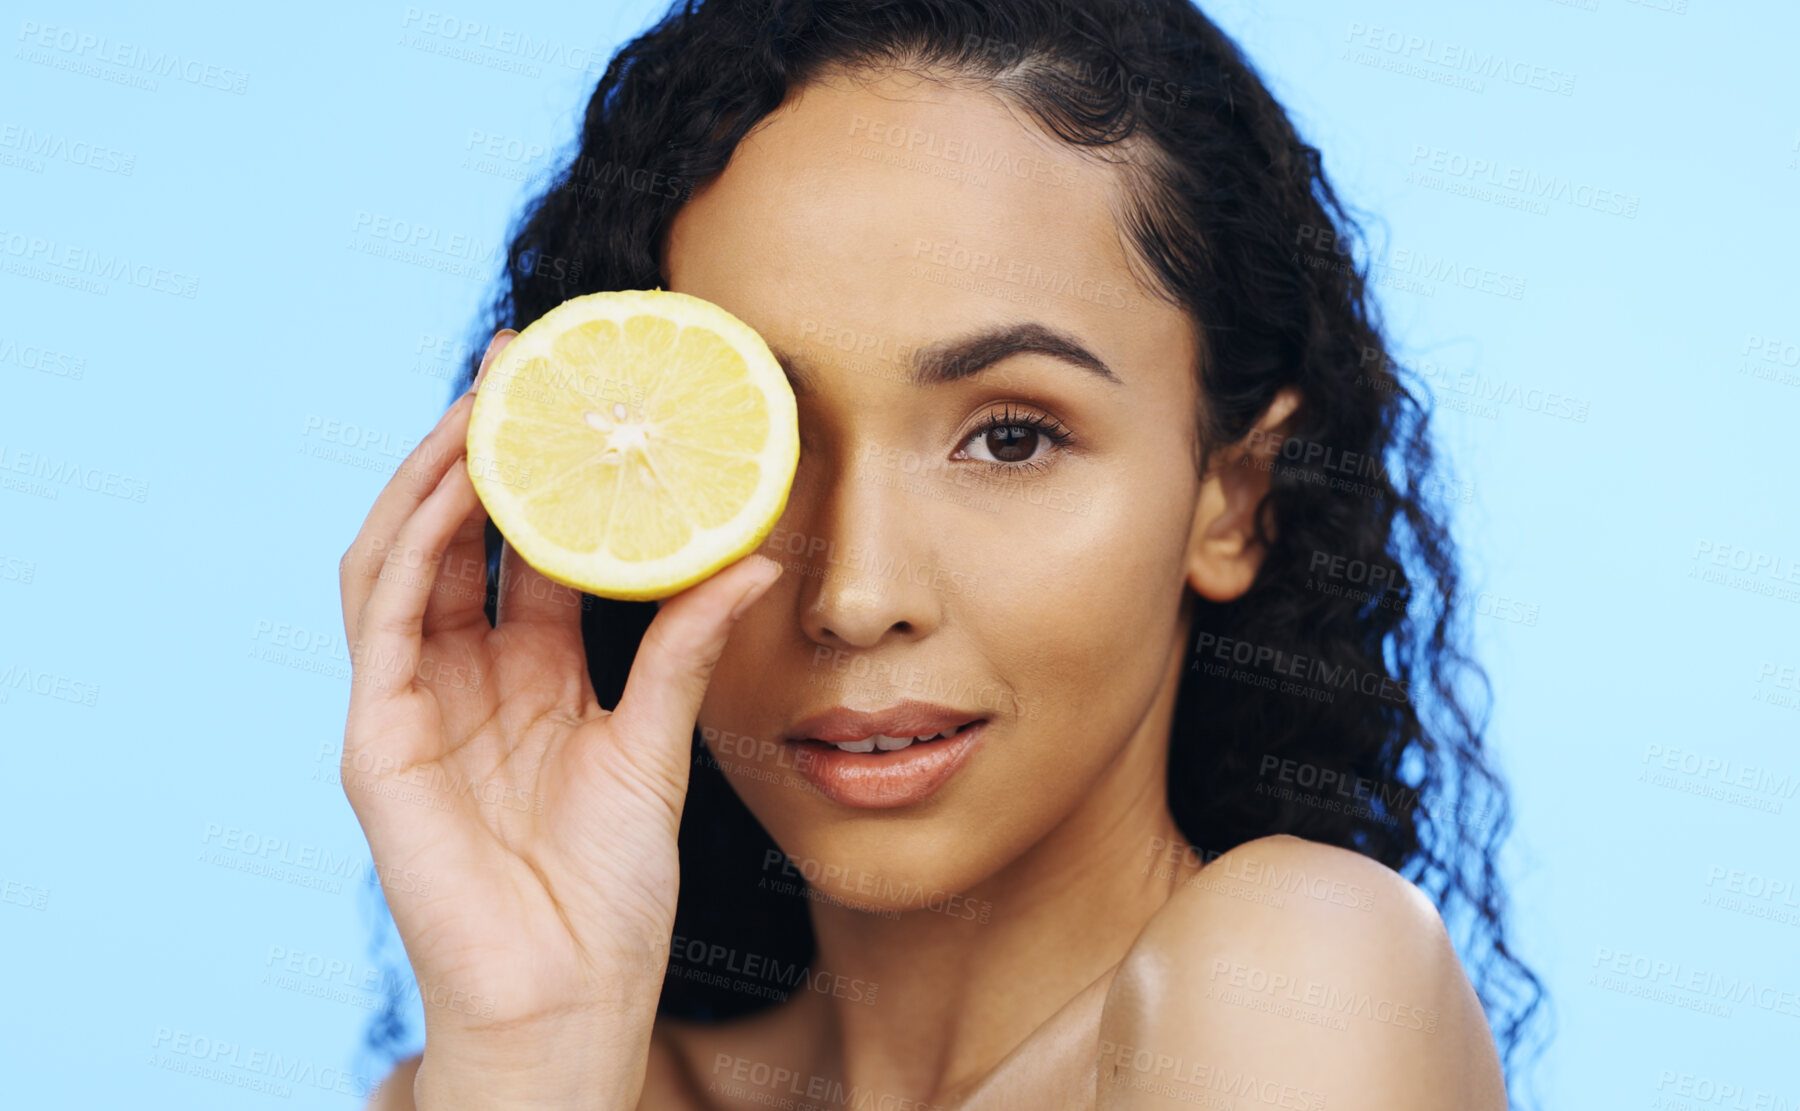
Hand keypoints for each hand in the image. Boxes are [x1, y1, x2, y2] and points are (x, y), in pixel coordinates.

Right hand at [336, 330, 782, 1106]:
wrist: (572, 999)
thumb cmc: (610, 894)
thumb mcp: (659, 745)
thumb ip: (688, 650)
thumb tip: (757, 559)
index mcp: (527, 679)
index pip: (522, 550)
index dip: (544, 473)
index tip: (578, 394)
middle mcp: (462, 680)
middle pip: (456, 535)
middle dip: (481, 445)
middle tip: (523, 363)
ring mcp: (410, 707)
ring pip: (402, 559)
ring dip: (436, 475)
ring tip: (484, 402)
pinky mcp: (375, 744)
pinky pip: (382, 624)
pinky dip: (412, 549)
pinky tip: (454, 492)